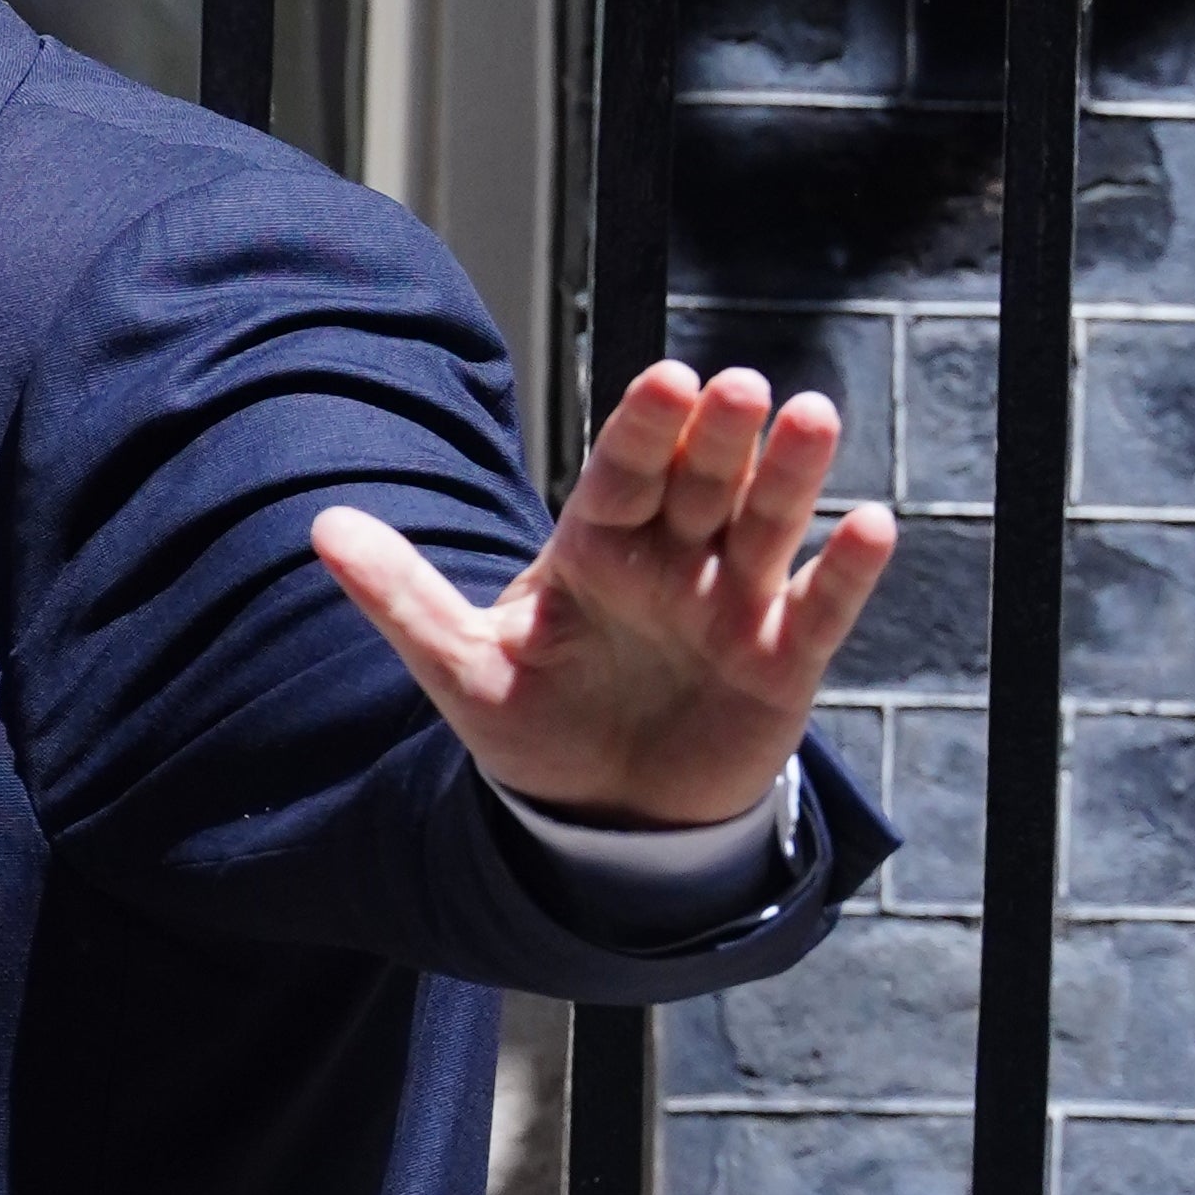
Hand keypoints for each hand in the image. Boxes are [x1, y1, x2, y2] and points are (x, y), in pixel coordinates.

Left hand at [309, 362, 897, 827]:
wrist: (600, 816)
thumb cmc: (534, 725)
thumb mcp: (460, 665)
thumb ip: (401, 596)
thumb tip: (322, 528)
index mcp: (594, 545)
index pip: (620, 472)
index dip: (642, 429)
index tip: (665, 378)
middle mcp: (670, 560)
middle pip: (700, 483)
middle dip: (720, 437)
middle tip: (740, 386)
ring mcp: (730, 605)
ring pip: (766, 525)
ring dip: (792, 474)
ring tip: (813, 418)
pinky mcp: (781, 662)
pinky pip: (819, 608)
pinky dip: (846, 570)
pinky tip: (872, 524)